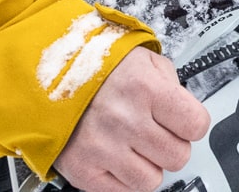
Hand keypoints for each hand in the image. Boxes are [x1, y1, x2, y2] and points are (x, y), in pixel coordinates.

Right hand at [57, 46, 208, 191]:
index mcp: (146, 89)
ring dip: (148, 165)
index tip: (185, 122)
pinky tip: (118, 158)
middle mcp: (126, 121)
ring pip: (152, 180)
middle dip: (173, 145)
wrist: (42, 75)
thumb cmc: (93, 66)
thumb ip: (169, 84)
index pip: (196, 125)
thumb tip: (185, 110)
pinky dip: (124, 179)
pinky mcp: (83, 170)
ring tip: (135, 146)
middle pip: (177, 156)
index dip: (193, 124)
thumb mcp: (141, 59)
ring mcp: (103, 149)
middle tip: (157, 133)